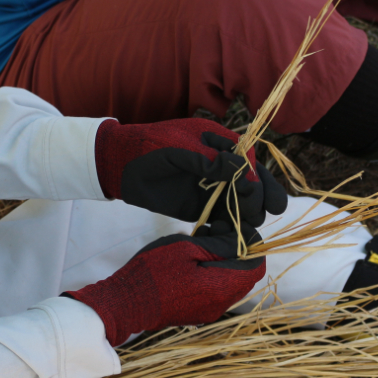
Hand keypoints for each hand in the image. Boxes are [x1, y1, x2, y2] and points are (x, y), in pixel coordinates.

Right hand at [66, 222, 265, 346]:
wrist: (125, 303)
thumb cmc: (154, 271)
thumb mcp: (187, 248)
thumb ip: (220, 245)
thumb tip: (242, 240)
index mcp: (221, 287)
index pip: (256, 266)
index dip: (252, 245)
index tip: (236, 228)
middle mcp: (221, 304)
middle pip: (245, 275)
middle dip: (237, 251)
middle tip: (216, 230)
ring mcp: (209, 311)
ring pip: (231, 282)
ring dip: (224, 261)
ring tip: (202, 242)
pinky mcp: (198, 313)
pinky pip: (216, 291)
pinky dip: (213, 273)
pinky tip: (193, 260)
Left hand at [95, 118, 287, 227]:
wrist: (120, 166)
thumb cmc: (149, 147)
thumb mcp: (179, 148)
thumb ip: (209, 161)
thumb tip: (243, 169)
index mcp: (219, 142)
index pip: (249, 160)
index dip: (257, 177)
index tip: (253, 192)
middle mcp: (221, 165)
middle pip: (252, 183)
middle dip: (257, 198)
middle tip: (257, 215)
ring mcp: (213, 187)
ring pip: (242, 202)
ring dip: (248, 214)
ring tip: (248, 227)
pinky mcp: (202, 206)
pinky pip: (224, 217)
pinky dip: (231, 225)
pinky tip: (234, 235)